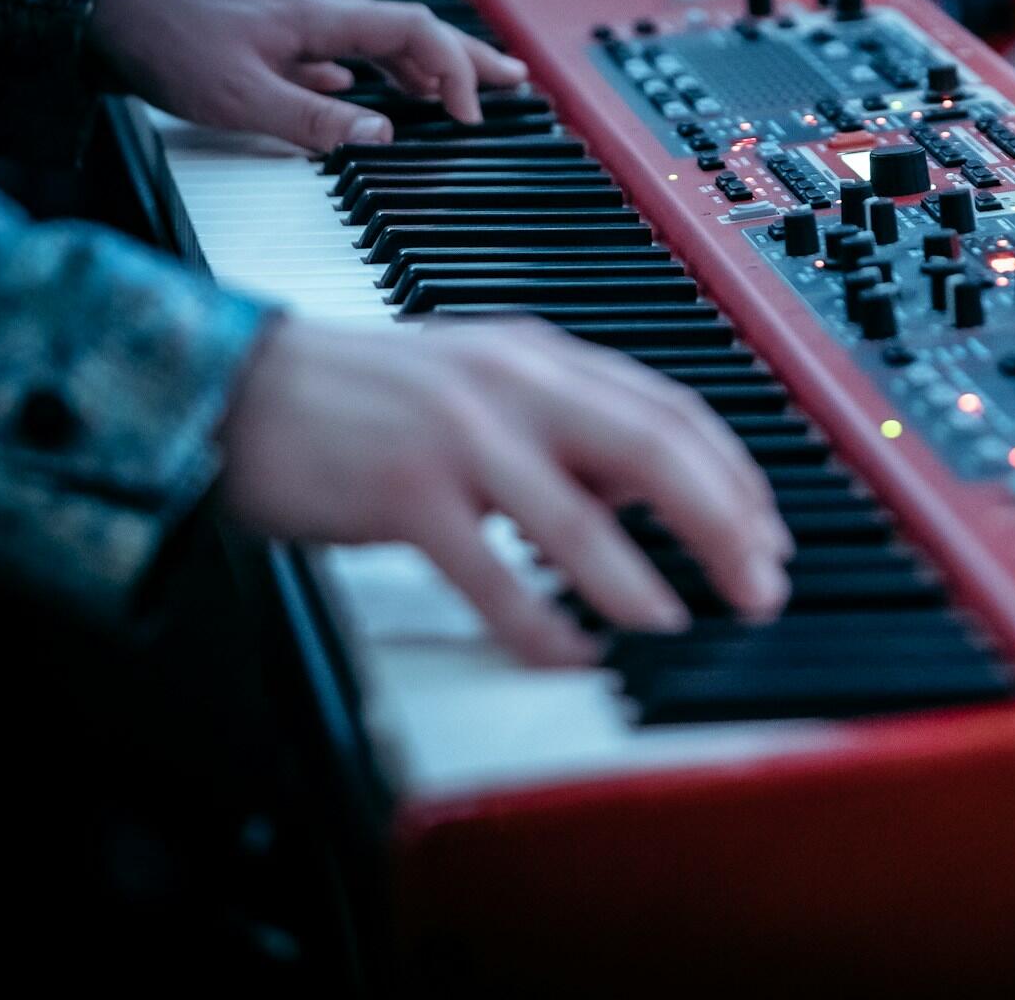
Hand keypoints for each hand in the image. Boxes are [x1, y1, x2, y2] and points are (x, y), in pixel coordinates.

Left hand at [90, 0, 527, 151]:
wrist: (104, 13)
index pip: (415, 34)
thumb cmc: (166, 46)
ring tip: (458, 94)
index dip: (456, 71)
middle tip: (515, 81)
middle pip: (413, 32)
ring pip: (380, 43)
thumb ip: (314, 123)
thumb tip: (381, 139)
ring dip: (427, 68)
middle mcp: (316, 19)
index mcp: (320, 22)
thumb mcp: (241, 98)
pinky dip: (375, 75)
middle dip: (468, 59)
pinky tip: (371, 97)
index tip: (473, 115)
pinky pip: (342, 56)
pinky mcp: (271, 44)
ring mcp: (295, 29)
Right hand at [218, 317, 793, 664]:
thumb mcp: (486, 387)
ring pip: (576, 515)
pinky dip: (537, 621)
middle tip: (760, 585)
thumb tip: (656, 487)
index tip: (770, 534)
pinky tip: (570, 655)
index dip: (734, 476)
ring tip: (681, 627)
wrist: (244, 388)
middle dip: (721, 522)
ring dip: (640, 581)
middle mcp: (513, 385)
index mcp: (542, 358)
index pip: (669, 410)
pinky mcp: (403, 490)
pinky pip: (489, 571)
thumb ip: (569, 427)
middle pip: (650, 448)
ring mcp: (459, 435)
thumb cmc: (369, 398)